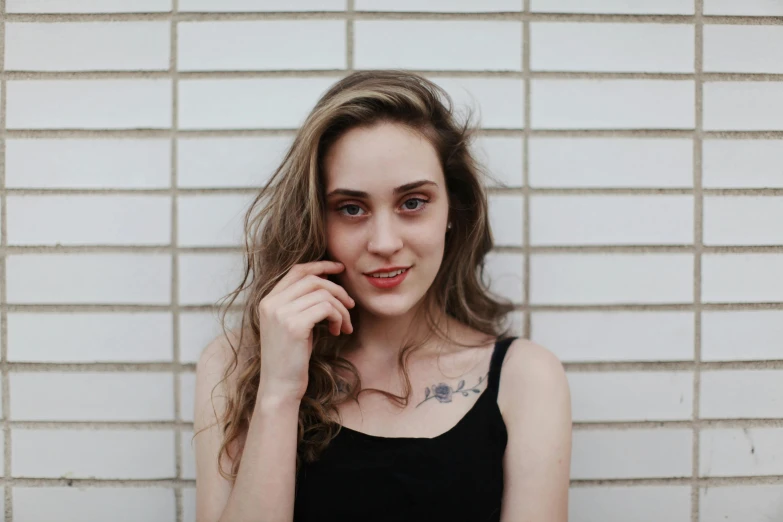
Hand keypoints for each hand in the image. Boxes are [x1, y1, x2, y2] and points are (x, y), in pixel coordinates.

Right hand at [256, 261, 354, 401]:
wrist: (279, 386)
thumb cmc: (290, 358)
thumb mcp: (293, 324)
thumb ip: (302, 303)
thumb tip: (327, 280)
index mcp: (268, 300)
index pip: (297, 271)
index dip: (320, 265)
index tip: (340, 268)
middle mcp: (271, 303)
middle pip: (313, 279)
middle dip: (337, 289)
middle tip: (350, 305)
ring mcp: (281, 313)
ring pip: (323, 294)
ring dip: (341, 309)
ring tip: (344, 326)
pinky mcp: (295, 325)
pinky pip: (327, 308)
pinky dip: (339, 318)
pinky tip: (338, 332)